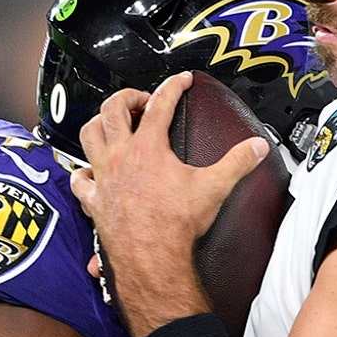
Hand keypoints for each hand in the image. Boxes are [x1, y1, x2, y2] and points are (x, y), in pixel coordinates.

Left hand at [69, 74, 268, 333]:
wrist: (152, 257)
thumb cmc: (177, 223)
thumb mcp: (214, 188)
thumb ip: (237, 162)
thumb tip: (257, 147)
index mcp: (148, 147)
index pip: (162, 104)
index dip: (174, 86)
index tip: (182, 80)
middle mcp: (121, 155)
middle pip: (114, 109)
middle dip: (129, 97)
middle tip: (143, 101)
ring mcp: (103, 176)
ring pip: (89, 134)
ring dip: (99, 122)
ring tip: (113, 123)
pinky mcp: (94, 199)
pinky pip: (79, 180)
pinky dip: (82, 172)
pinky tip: (90, 172)